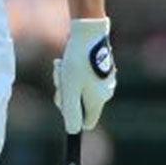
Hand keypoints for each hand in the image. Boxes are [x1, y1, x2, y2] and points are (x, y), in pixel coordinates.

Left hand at [53, 17, 116, 133]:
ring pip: (77, 89)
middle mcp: (105, 93)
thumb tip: (73, 131)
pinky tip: (66, 60)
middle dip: (66, 94)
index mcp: (99, 101)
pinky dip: (71, 71)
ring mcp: (103, 80)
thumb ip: (71, 112)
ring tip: (62, 66)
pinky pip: (80, 77)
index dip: (73, 117)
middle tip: (60, 81)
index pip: (87, 123)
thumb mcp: (70, 90)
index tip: (64, 105)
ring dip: (65, 81)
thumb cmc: (78, 62)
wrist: (88, 33)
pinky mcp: (98, 69)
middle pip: (79, 105)